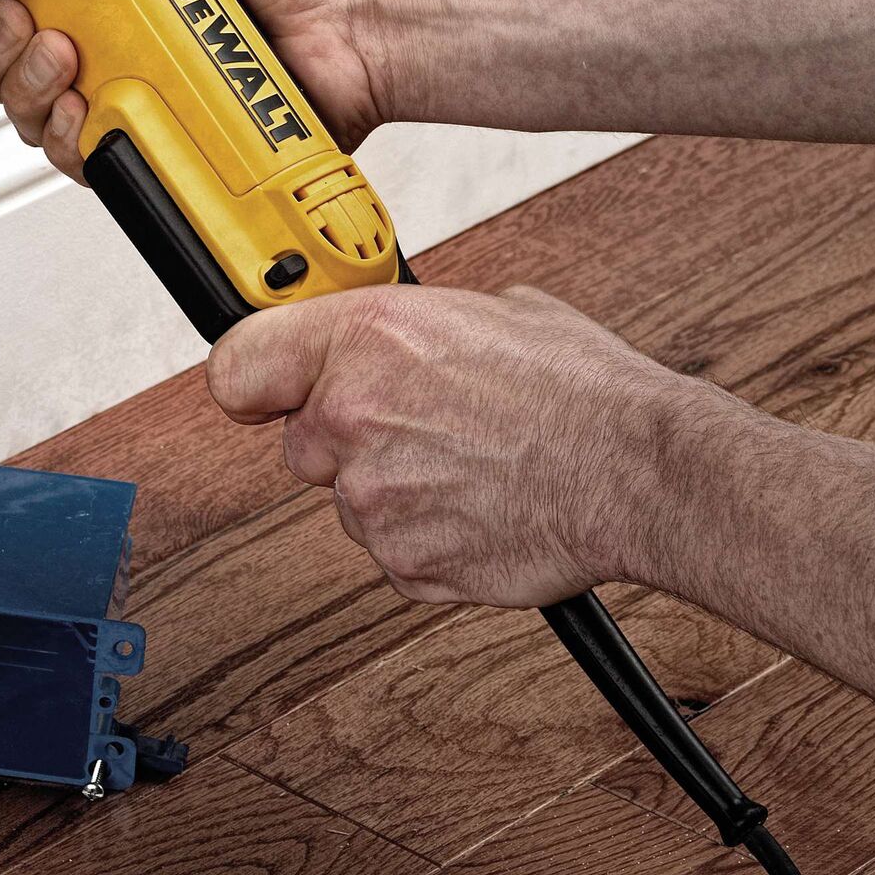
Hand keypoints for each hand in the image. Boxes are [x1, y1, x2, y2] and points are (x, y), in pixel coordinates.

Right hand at [0, 0, 391, 178]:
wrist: (357, 18)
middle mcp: (97, 22)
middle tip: (29, 22)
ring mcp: (119, 81)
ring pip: (24, 107)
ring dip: (27, 87)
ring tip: (70, 60)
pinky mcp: (146, 135)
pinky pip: (80, 154)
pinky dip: (70, 138)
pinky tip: (91, 110)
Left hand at [205, 282, 710, 607]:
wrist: (638, 470)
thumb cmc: (577, 388)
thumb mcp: (484, 310)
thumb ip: (409, 325)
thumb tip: (385, 333)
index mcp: (363, 339)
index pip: (236, 366)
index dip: (252, 379)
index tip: (263, 385)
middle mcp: (351, 416)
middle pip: (301, 440)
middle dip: (348, 437)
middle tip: (416, 426)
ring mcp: (373, 498)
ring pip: (350, 498)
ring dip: (394, 488)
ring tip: (469, 464)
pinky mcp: (405, 564)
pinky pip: (392, 550)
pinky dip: (427, 536)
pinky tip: (479, 505)